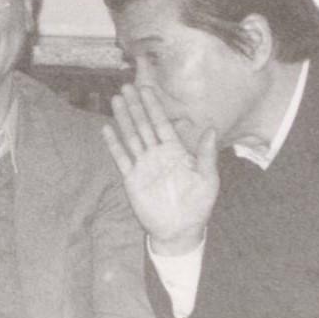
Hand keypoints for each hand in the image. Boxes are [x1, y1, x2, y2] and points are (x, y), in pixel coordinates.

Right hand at [101, 85, 218, 254]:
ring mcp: (144, 165)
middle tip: (127, 87)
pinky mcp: (132, 179)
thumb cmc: (198, 205)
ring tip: (116, 100)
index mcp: (176, 151)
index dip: (154, 107)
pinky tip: (107, 129)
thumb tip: (212, 128)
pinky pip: (121, 158)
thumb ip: (206, 154)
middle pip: (144, 125)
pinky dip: (114, 144)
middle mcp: (158, 154)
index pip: (162, 123)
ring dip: (124, 119)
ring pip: (131, 137)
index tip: (147, 89)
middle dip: (136, 106)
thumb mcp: (208, 179)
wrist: (180, 230)